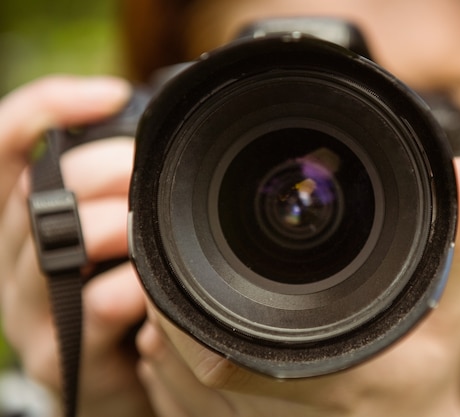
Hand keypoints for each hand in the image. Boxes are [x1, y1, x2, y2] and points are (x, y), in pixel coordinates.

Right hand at [0, 76, 154, 416]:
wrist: (114, 384)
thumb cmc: (115, 297)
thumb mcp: (108, 236)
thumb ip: (116, 191)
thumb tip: (157, 137)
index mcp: (24, 219)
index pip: (6, 146)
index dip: (45, 106)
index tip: (111, 94)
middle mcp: (16, 259)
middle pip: (37, 190)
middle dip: (103, 170)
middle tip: (148, 174)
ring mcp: (32, 310)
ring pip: (55, 247)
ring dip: (113, 227)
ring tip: (146, 230)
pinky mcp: (62, 357)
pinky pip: (95, 309)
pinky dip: (130, 290)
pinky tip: (149, 291)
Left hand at [137, 156, 459, 416]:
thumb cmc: (429, 373)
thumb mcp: (450, 311)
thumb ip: (455, 244)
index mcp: (328, 377)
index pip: (225, 353)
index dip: (182, 306)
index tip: (173, 255)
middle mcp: (286, 407)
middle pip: (186, 362)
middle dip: (166, 303)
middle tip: (160, 252)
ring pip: (180, 383)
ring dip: (165, 330)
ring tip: (164, 284)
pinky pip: (190, 397)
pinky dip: (172, 362)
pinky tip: (177, 330)